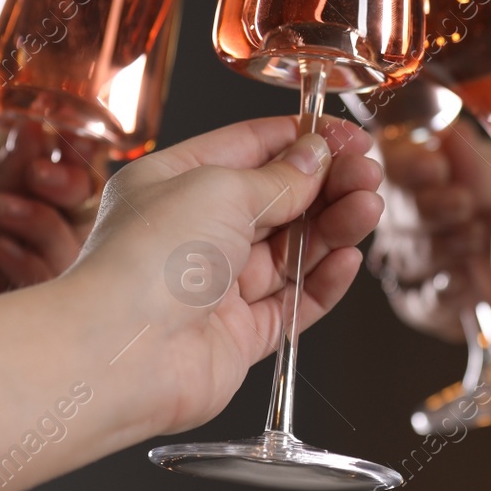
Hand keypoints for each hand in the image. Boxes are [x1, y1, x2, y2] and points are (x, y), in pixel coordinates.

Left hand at [0, 121, 100, 333]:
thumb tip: (38, 135)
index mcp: (0, 185)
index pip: (62, 166)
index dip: (73, 157)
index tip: (59, 150)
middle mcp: (16, 226)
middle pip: (82, 208)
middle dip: (70, 191)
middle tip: (40, 182)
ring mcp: (15, 270)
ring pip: (76, 249)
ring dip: (51, 226)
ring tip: (4, 214)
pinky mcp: (9, 315)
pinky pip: (50, 294)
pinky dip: (37, 267)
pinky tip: (2, 253)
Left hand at [64, 116, 383, 438]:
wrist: (123, 353)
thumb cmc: (146, 261)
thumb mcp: (220, 188)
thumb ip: (279, 177)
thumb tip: (314, 156)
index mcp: (174, 183)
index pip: (250, 149)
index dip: (303, 140)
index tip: (348, 137)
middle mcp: (194, 232)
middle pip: (278, 201)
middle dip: (327, 185)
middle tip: (367, 175)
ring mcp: (217, 286)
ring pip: (292, 251)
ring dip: (333, 228)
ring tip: (368, 210)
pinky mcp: (238, 335)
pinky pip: (293, 303)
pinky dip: (323, 280)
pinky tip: (348, 259)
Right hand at [373, 122, 490, 340]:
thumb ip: (473, 155)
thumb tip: (449, 135)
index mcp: (412, 162)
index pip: (385, 158)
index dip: (404, 164)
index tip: (436, 166)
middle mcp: (404, 210)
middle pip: (388, 211)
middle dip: (425, 208)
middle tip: (463, 204)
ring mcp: (414, 257)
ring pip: (403, 255)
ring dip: (438, 248)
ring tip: (478, 238)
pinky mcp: (430, 302)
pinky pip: (417, 302)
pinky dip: (438, 294)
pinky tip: (463, 282)